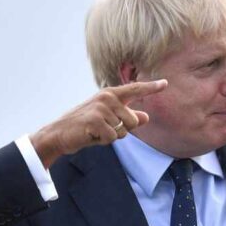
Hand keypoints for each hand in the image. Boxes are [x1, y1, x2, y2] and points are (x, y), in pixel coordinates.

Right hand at [30, 80, 167, 167]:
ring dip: (111, 137)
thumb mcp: (108, 122)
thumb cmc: (85, 128)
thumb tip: (146, 117)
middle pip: (133, 120)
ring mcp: (100, 107)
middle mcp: (107, 97)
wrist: (59, 134)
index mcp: (110, 94)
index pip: (135, 90)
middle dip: (122, 131)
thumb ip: (127, 118)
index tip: (166, 84)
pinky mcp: (95, 120)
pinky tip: (90, 136)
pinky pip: (112, 137)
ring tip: (95, 132)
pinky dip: (103, 141)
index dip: (151, 87)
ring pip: (123, 131)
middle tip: (102, 129)